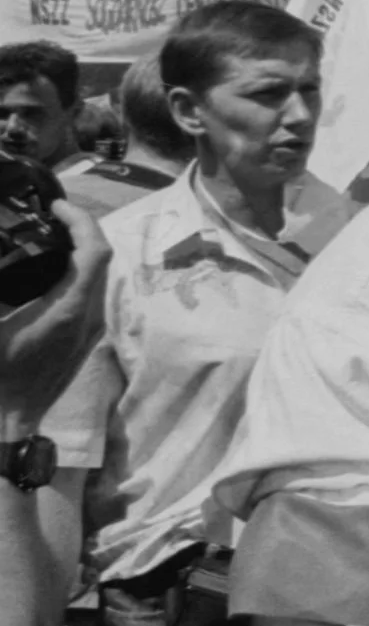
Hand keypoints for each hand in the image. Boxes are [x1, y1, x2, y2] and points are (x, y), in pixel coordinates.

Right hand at [0, 202, 108, 431]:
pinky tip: (52, 266)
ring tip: (51, 232)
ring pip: (100, 276)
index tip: (56, 206)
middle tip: (51, 214)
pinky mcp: (86, 337)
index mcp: (70, 310)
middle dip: (82, 229)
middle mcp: (90, 317)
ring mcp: (92, 328)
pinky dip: (78, 270)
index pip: (94, 252)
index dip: (80, 221)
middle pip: (101, 259)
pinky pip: (92, 292)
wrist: (10, 420)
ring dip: (82, 249)